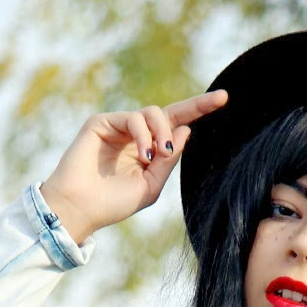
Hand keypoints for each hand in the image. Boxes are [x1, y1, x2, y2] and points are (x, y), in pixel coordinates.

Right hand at [39, 91, 227, 243]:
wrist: (81, 208)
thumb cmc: (114, 203)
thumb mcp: (151, 186)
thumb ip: (169, 160)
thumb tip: (186, 130)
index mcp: (149, 151)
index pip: (178, 126)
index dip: (199, 110)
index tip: (225, 98)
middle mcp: (136, 135)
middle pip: (170, 113)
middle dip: (194, 107)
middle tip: (199, 122)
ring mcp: (119, 126)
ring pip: (153, 113)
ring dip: (161, 133)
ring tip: (154, 157)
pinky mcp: (102, 122)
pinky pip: (133, 118)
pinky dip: (142, 134)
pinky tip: (143, 154)